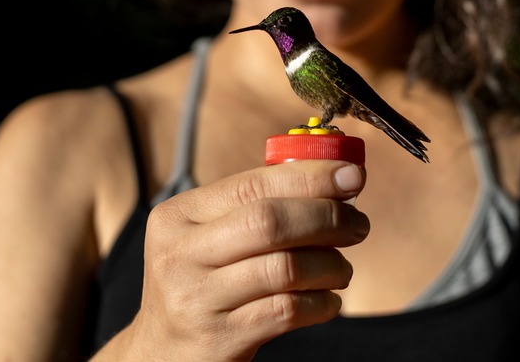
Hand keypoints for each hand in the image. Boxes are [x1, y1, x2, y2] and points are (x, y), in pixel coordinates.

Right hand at [128, 161, 368, 360]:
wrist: (162, 353)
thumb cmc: (200, 285)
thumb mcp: (208, 239)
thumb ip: (257, 207)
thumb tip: (334, 181)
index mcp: (178, 216)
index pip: (252, 185)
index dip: (309, 176)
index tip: (351, 176)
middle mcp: (179, 254)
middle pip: (270, 221)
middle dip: (327, 217)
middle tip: (358, 224)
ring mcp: (196, 299)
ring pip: (285, 268)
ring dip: (330, 264)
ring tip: (341, 269)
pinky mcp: (219, 338)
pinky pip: (287, 310)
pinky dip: (321, 302)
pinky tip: (328, 299)